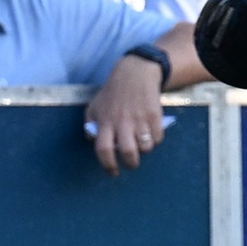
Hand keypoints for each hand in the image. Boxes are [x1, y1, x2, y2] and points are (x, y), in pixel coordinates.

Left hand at [86, 55, 167, 174]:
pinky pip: (157, 137)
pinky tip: (150, 133)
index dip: (108, 165)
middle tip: (132, 163)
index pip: (103, 150)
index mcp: (105, 122)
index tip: (113, 171)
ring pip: (146, 147)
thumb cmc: (112, 92)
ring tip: (141, 145)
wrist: (135, 74)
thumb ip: (90, 125)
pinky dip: (154, 140)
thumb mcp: (94, 106)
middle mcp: (122, 122)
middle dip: (131, 163)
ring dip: (144, 150)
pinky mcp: (154, 115)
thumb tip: (92, 141)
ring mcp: (140, 119)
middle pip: (128, 152)